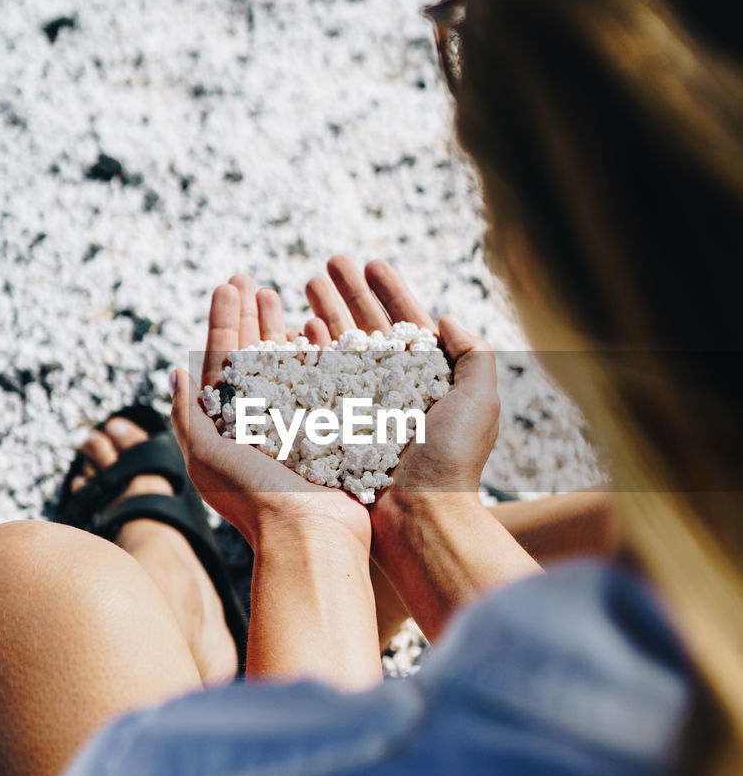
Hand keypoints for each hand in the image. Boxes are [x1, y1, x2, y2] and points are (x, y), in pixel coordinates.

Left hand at [170, 274, 371, 551]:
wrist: (310, 537)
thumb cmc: (254, 499)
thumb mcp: (207, 456)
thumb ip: (189, 414)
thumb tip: (174, 370)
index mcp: (226, 425)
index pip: (222, 360)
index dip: (224, 319)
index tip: (229, 283)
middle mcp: (258, 421)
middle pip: (251, 355)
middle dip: (249, 316)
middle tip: (249, 279)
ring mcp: (293, 423)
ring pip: (285, 364)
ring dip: (279, 327)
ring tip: (278, 292)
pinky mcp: (326, 429)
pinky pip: (320, 382)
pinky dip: (316, 353)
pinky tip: (315, 327)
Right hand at [303, 256, 500, 501]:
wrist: (418, 514)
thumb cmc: (452, 458)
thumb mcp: (480, 399)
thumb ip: (473, 353)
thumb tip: (446, 318)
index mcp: (429, 379)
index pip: (405, 322)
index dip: (388, 290)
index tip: (371, 261)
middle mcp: (394, 389)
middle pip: (367, 327)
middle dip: (347, 292)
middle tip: (328, 261)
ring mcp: (363, 406)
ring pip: (339, 348)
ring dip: (323, 313)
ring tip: (304, 283)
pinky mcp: (337, 425)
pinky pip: (317, 382)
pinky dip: (306, 353)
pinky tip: (294, 329)